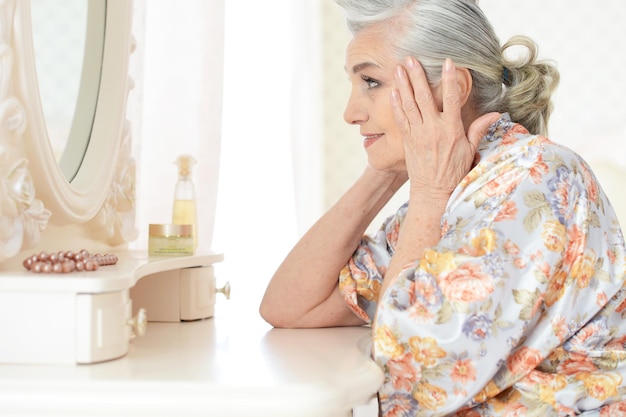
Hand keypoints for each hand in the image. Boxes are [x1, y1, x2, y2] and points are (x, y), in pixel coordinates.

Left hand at [392, 57, 499, 199]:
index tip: (447, 62)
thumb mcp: (470, 150)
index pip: (451, 99)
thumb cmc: (454, 172)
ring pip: (409, 105)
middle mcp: (433, 129)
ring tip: (398, 68)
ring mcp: (418, 134)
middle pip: (424, 97)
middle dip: (417, 76)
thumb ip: (479, 129)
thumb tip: (496, 114)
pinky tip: (393, 91)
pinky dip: (396, 104)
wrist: (433, 191)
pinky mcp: (407, 140)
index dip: (449, 79)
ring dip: (403, 85)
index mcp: (451, 129)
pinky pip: (401, 119)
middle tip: (411, 58)